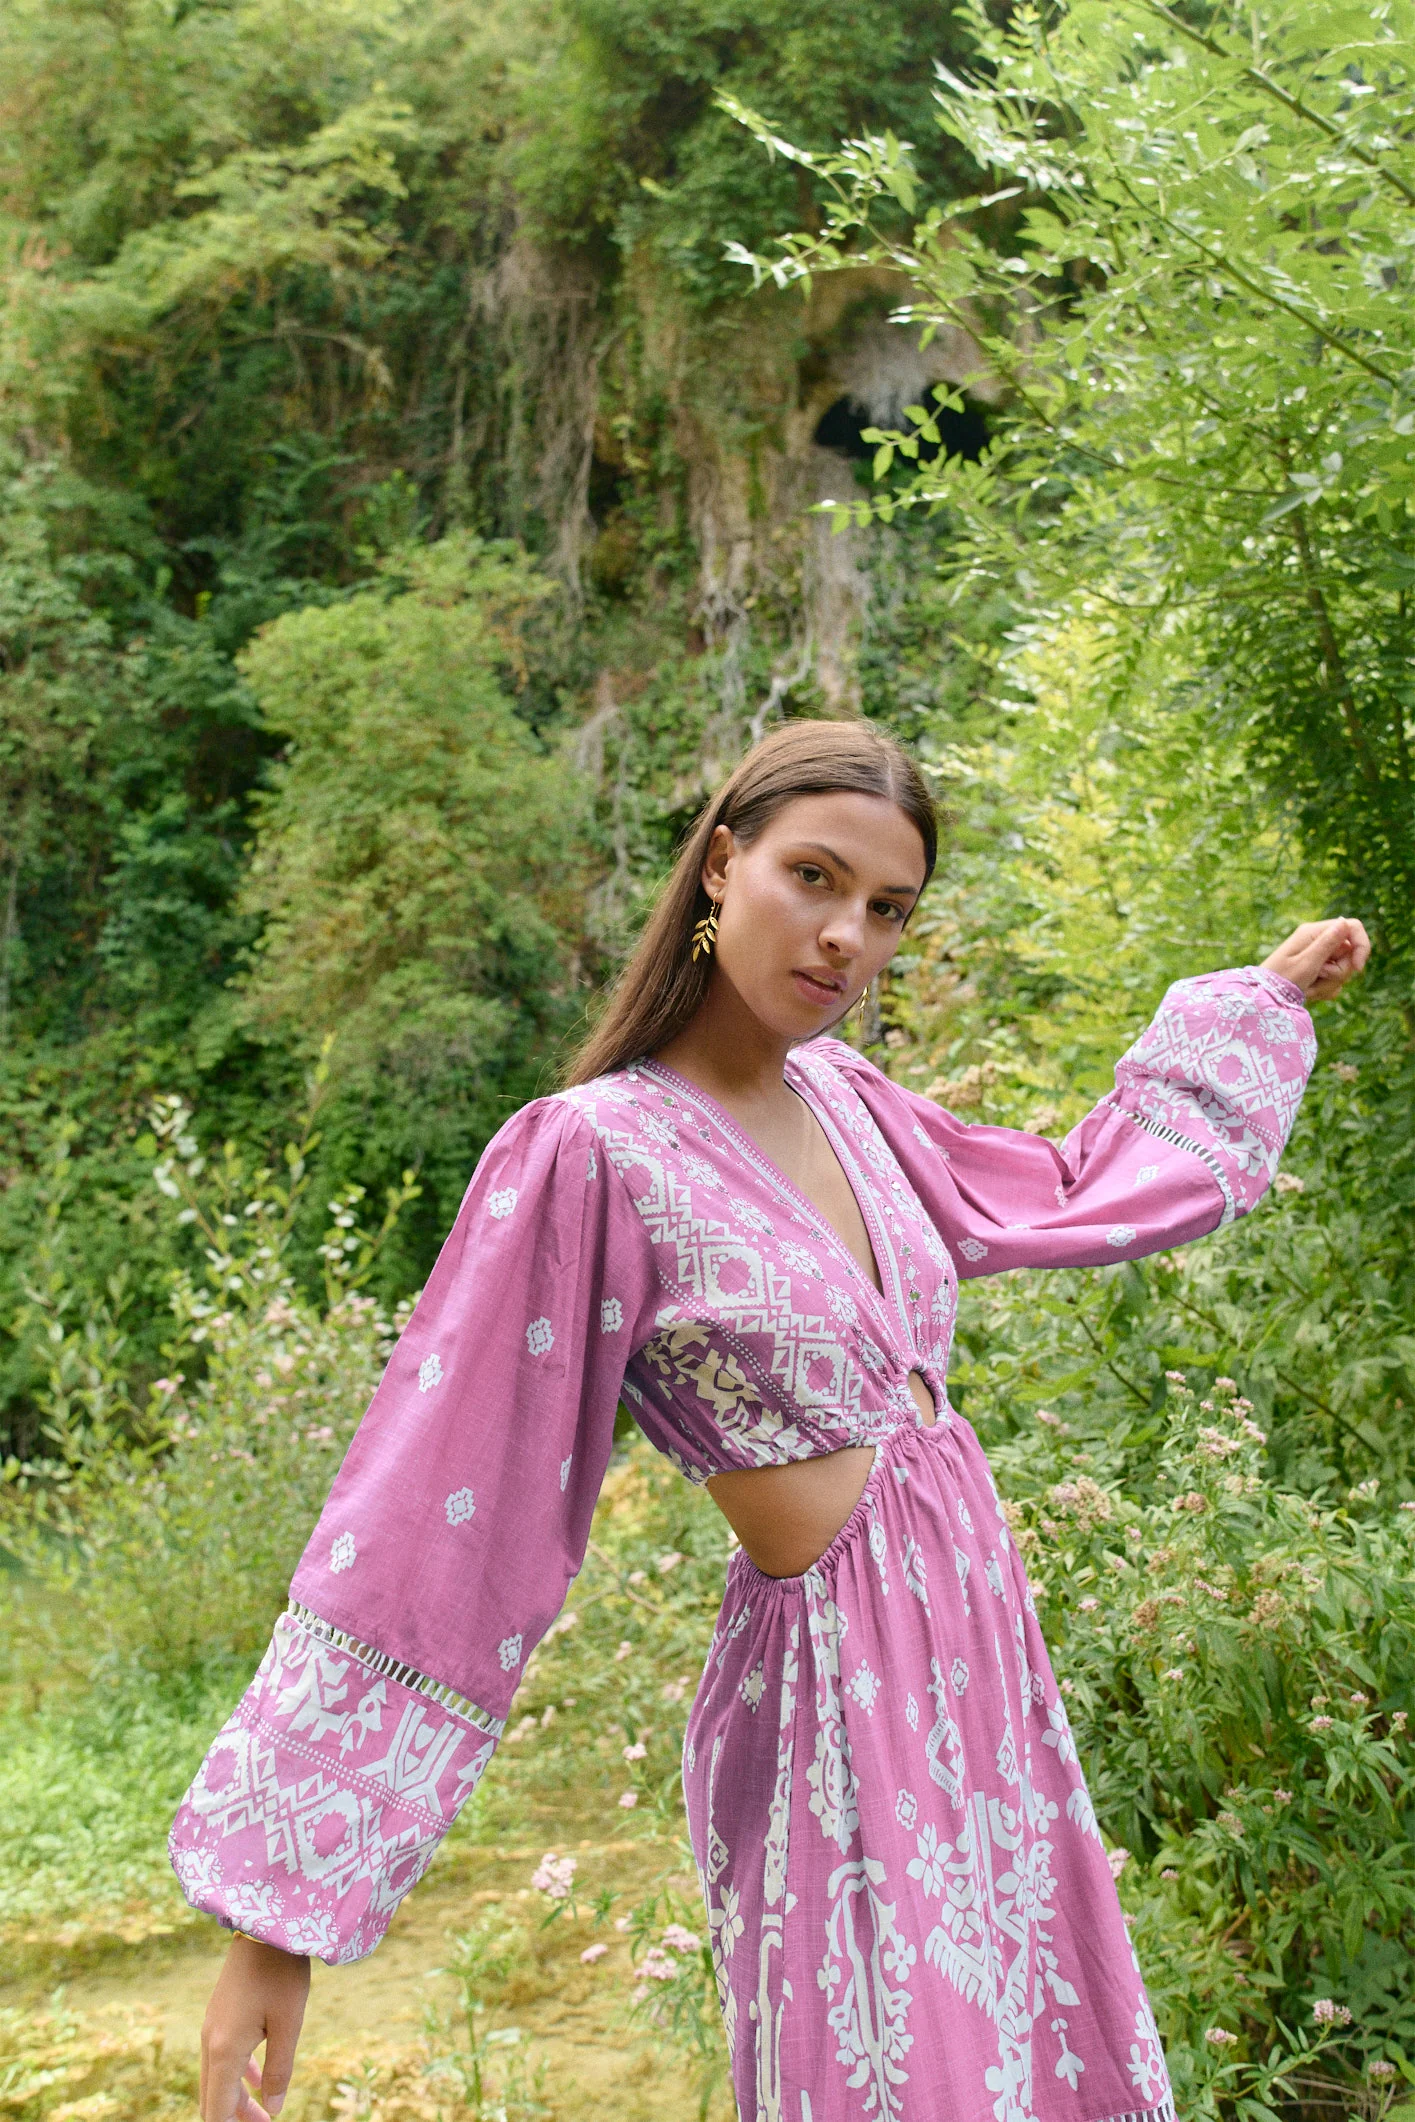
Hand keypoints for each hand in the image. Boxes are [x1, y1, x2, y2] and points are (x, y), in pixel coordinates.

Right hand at [200, 1935, 309, 2121]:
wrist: (264, 1924)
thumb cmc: (281, 1972)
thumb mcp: (288, 2023)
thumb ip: (280, 2069)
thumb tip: (273, 2108)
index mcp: (224, 2050)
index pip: (217, 2109)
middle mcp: (211, 2041)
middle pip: (213, 2097)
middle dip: (234, 2117)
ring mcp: (213, 2027)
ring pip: (218, 2078)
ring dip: (237, 2099)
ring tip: (264, 2114)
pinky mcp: (221, 2014)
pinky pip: (225, 2056)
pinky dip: (239, 2075)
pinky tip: (260, 2081)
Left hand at [1262, 917, 1370, 1000]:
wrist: (1263, 999)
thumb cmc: (1281, 980)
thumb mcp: (1306, 963)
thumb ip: (1327, 944)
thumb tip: (1345, 922)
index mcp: (1314, 932)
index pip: (1352, 927)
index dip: (1361, 946)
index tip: (1357, 968)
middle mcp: (1317, 941)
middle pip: (1350, 952)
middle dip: (1340, 971)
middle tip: (1318, 978)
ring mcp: (1318, 955)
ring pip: (1343, 969)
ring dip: (1329, 983)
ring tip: (1309, 988)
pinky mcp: (1317, 969)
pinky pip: (1335, 980)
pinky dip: (1325, 989)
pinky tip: (1310, 993)